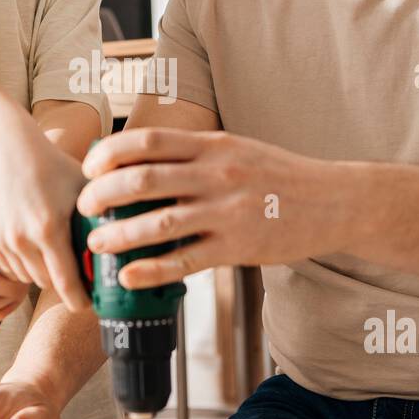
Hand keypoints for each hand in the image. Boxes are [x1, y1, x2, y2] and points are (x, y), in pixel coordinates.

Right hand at [0, 141, 93, 312]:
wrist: (8, 150)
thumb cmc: (51, 166)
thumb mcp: (83, 190)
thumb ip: (100, 219)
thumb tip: (122, 245)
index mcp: (48, 229)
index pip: (65, 282)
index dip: (79, 300)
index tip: (89, 305)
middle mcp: (21, 239)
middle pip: (46, 283)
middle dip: (63, 284)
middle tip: (78, 276)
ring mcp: (1, 239)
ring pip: (26, 277)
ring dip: (43, 273)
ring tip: (57, 257)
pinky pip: (9, 266)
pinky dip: (24, 264)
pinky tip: (36, 248)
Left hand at [75, 128, 330, 288]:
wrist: (335, 201)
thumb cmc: (279, 175)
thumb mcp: (237, 148)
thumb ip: (194, 153)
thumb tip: (142, 160)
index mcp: (212, 144)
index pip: (146, 142)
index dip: (108, 154)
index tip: (89, 168)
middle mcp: (216, 174)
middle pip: (143, 180)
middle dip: (102, 195)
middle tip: (83, 208)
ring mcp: (227, 212)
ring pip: (159, 222)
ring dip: (118, 234)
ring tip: (95, 243)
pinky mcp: (238, 247)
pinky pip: (186, 260)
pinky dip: (152, 270)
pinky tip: (129, 276)